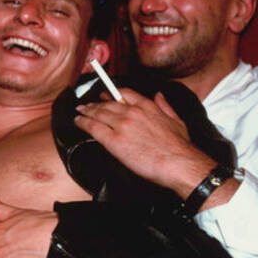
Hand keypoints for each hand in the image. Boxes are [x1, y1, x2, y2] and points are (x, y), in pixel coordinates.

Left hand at [73, 87, 214, 194]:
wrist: (178, 163)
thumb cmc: (180, 147)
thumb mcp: (177, 120)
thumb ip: (165, 106)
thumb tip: (159, 95)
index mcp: (147, 106)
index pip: (125, 93)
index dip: (112, 93)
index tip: (106, 95)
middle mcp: (132, 112)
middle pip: (108, 103)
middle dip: (96, 103)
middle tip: (87, 104)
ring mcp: (122, 125)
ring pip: (98, 113)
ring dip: (86, 111)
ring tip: (79, 111)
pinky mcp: (114, 140)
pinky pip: (93, 128)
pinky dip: (83, 123)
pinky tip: (78, 121)